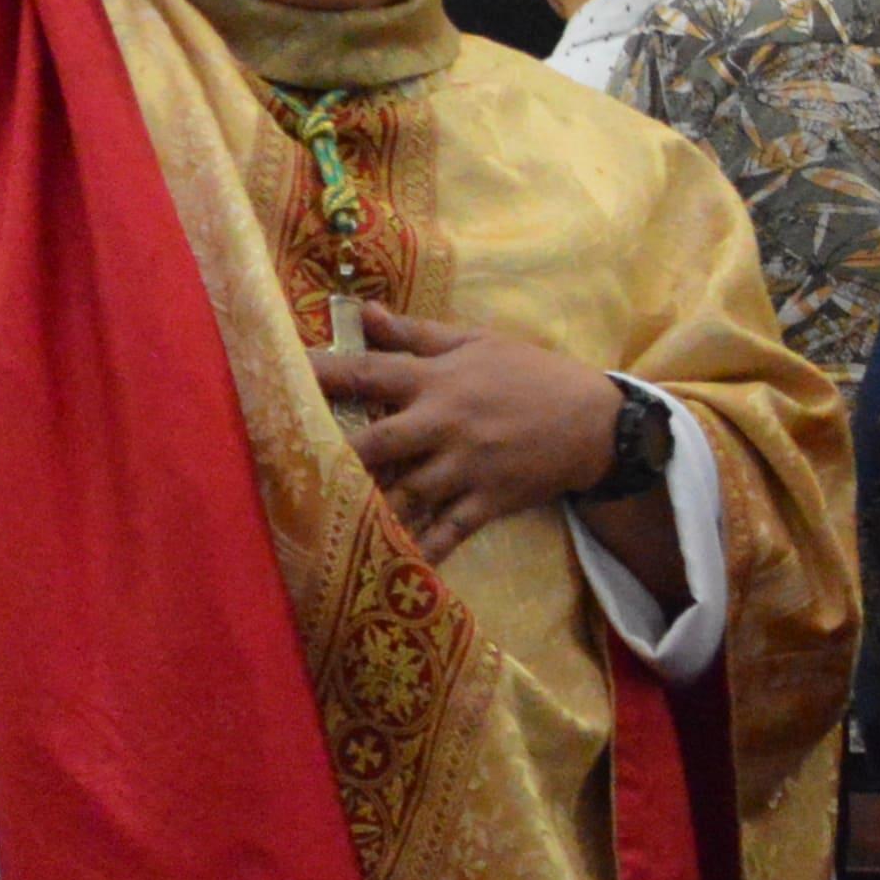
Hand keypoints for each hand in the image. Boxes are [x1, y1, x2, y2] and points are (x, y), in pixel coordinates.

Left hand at [314, 303, 622, 560]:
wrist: (596, 423)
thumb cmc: (530, 374)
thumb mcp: (477, 342)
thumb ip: (415, 333)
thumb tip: (362, 311)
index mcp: (439, 380)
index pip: (370, 372)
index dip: (324, 373)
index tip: (283, 375)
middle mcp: (445, 425)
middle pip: (377, 443)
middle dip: (336, 456)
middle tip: (289, 466)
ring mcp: (465, 469)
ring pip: (404, 495)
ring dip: (367, 509)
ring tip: (322, 521)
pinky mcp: (485, 503)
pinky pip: (445, 534)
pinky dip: (418, 553)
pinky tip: (387, 567)